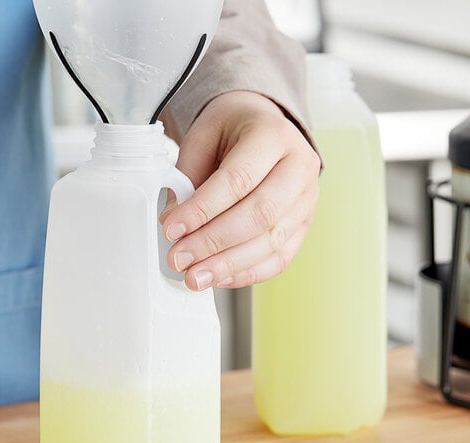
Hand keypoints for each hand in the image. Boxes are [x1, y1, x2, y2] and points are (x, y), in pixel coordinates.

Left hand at [161, 90, 320, 290]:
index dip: (202, 209)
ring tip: (195, 276)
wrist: (264, 128)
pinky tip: (219, 278)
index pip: (238, 179)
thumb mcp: (202, 137)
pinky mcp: (304, 225)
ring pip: (271, 241)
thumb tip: (174, 224)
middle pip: (259, 214)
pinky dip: (247, 273)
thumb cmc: (232, 132)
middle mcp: (299, 167)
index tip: (172, 228)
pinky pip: (280, 258)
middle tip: (180, 258)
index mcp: (273, 135)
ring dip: (228, 264)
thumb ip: (187, 178)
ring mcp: (307, 199)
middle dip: (214, 242)